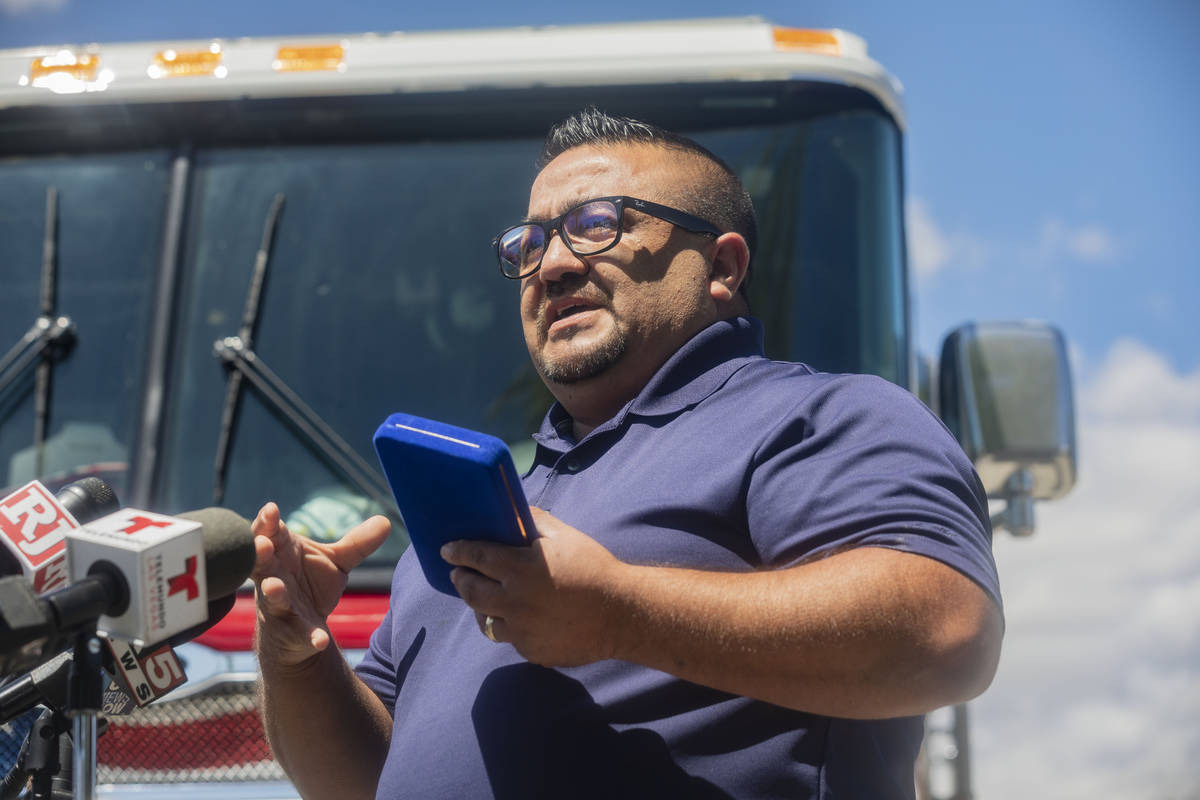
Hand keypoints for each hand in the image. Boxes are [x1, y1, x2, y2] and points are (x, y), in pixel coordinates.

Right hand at [252, 501, 390, 668]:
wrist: (300, 631)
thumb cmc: (310, 585)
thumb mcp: (335, 562)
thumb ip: (357, 544)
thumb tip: (386, 521)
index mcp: (283, 553)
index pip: (269, 533)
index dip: (267, 522)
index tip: (271, 509)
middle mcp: (273, 576)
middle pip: (261, 562)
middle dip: (259, 553)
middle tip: (262, 544)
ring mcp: (278, 605)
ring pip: (271, 596)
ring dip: (272, 591)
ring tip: (274, 586)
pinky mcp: (292, 631)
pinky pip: (299, 633)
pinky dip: (310, 636)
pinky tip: (321, 640)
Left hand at [441, 507, 626, 666]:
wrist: (622, 613)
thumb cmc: (594, 567)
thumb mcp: (564, 535)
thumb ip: (534, 522)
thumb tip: (511, 514)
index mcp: (519, 570)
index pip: (476, 557)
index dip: (458, 552)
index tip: (447, 550)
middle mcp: (513, 603)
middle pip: (471, 593)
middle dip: (460, 580)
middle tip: (459, 574)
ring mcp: (521, 632)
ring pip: (485, 622)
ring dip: (480, 608)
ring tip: (485, 599)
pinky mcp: (532, 651)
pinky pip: (511, 639)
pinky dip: (510, 627)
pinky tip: (519, 618)